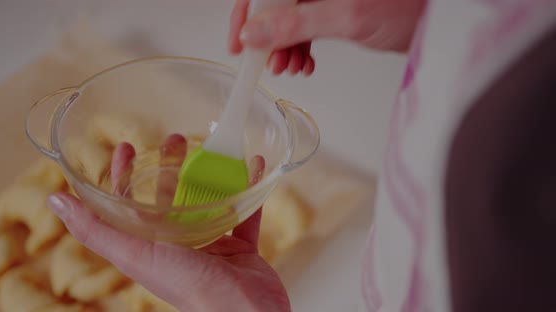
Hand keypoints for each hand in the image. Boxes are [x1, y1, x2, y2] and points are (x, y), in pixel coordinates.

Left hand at [47, 134, 289, 311]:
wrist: (244, 310)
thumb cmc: (188, 286)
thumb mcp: (135, 255)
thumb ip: (96, 230)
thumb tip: (55, 202)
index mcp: (150, 246)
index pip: (130, 203)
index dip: (124, 175)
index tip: (126, 147)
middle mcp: (178, 244)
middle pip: (169, 197)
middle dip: (170, 167)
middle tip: (175, 139)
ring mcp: (211, 244)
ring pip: (207, 200)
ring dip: (209, 173)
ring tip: (213, 148)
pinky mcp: (241, 245)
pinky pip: (245, 209)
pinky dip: (249, 187)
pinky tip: (253, 164)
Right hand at [228, 0, 426, 75]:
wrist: (439, 17)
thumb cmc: (409, 5)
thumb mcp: (347, 16)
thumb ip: (297, 23)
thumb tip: (254, 33)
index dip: (246, 14)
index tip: (239, 42)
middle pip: (274, 5)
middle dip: (268, 36)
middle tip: (267, 62)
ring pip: (289, 18)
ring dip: (285, 46)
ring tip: (290, 67)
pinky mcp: (336, 8)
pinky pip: (307, 26)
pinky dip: (302, 47)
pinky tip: (305, 63)